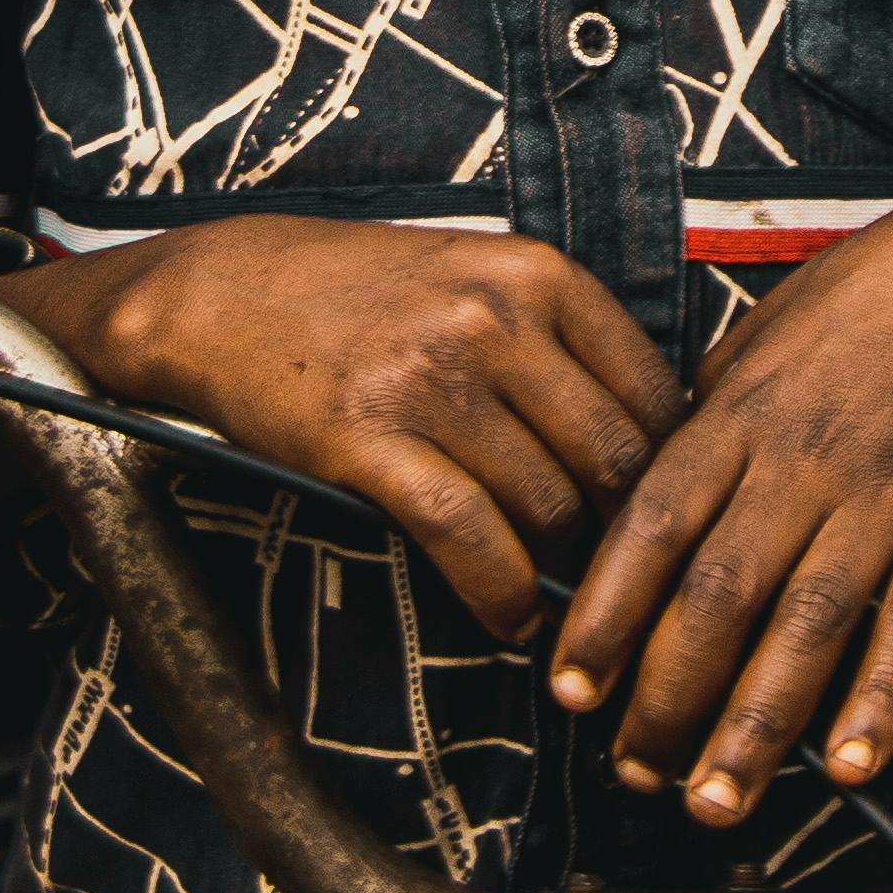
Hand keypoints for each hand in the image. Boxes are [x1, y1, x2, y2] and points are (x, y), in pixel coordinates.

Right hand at [37, 220, 679, 646]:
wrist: (222, 293)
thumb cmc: (358, 294)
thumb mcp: (477, 277)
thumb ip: (560, 345)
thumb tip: (650, 447)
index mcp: (539, 275)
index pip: (654, 396)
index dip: (670, 478)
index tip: (660, 524)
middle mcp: (494, 319)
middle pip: (611, 462)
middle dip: (624, 539)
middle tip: (619, 583)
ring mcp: (430, 377)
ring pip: (544, 506)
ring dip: (561, 576)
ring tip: (561, 608)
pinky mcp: (368, 437)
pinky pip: (466, 534)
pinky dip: (500, 592)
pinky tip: (508, 617)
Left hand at [549, 168, 892, 828]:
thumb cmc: (867, 304)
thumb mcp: (755, 344)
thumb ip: (702, 431)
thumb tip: (645, 511)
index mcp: (736, 419)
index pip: (649, 530)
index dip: (605, 617)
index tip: (571, 689)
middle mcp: (800, 463)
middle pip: (717, 597)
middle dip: (667, 699)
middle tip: (637, 773)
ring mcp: (882, 497)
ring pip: (806, 627)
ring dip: (755, 727)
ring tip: (717, 800)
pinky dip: (883, 698)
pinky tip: (851, 763)